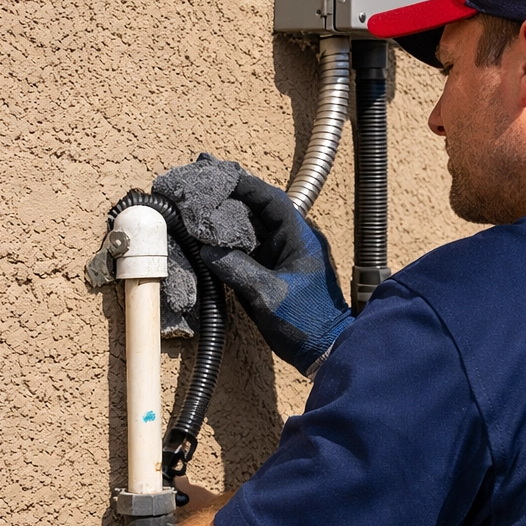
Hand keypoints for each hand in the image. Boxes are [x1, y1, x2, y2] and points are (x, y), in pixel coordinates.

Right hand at [199, 173, 352, 374]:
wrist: (326, 351)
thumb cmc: (305, 323)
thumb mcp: (267, 295)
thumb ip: (236, 268)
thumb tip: (207, 249)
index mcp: (301, 238)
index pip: (271, 200)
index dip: (244, 185)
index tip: (217, 174)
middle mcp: (295, 241)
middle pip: (260, 209)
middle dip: (231, 196)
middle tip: (201, 184)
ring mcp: (287, 255)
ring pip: (254, 227)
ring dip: (229, 217)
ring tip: (200, 204)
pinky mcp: (278, 270)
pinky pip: (252, 247)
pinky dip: (232, 240)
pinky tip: (210, 235)